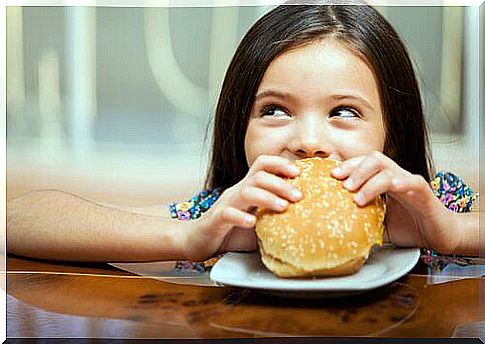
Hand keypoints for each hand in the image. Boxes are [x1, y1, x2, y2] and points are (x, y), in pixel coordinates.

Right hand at [182, 155, 302, 260]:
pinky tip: (253, 224)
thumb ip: (276, 218)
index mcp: (247, 188)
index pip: (262, 165)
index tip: (299, 173)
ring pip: (246, 192)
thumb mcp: (259, 222)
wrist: (198, 241)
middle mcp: (237, 192)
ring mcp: (225, 204)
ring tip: (283, 207)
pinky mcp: (215, 220)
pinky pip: (228, 214)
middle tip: (299, 196)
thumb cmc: (232, 232)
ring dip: (267, 197)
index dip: (280, 164)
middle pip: (258, 176)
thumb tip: (306, 220)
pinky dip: (241, 217)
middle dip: (281, 183)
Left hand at [331, 151, 459, 253]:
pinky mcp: (424, 193)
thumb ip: (362, 221)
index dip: (347, 166)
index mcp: (383, 181)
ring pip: (389, 169)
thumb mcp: (378, 225)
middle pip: (374, 159)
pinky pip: (413, 182)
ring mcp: (410, 183)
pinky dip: (401, 183)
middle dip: (355, 168)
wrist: (440, 235)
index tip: (330, 176)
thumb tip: (337, 229)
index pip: (363, 164)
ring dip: (369, 181)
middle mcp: (396, 177)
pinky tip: (391, 188)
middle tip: (342, 184)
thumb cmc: (410, 227)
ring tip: (357, 197)